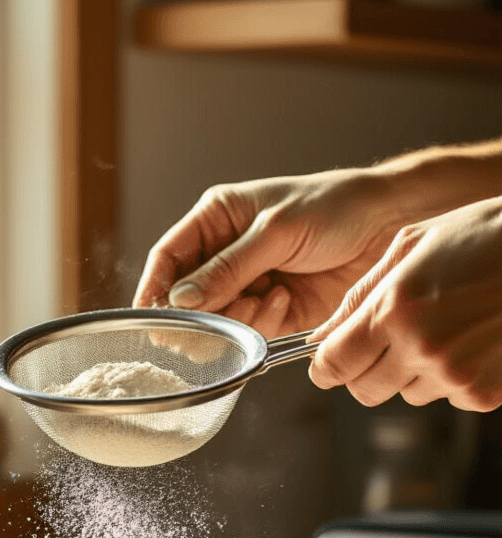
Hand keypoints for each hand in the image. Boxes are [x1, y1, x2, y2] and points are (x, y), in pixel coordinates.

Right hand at [133, 169, 401, 337]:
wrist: (387, 225)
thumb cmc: (333, 207)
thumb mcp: (275, 230)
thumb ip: (228, 268)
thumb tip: (182, 300)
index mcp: (217, 219)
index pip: (168, 258)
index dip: (154, 289)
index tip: (151, 319)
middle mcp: (226, 254)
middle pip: (187, 298)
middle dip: (201, 313)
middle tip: (220, 316)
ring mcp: (250, 283)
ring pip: (217, 320)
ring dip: (236, 320)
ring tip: (267, 300)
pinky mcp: (276, 310)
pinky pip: (250, 330)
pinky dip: (262, 324)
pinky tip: (286, 301)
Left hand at [309, 196, 501, 411]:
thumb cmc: (484, 236)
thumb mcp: (412, 244)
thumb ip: (361, 293)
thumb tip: (323, 333)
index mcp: (395, 310)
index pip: (334, 364)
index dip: (325, 366)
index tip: (329, 362)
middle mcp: (422, 349)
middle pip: (365, 392)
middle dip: (365, 372)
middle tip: (384, 344)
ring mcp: (456, 376)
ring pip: (408, 394)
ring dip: (413, 371)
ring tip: (443, 328)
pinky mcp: (486, 394)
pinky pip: (449, 398)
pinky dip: (453, 377)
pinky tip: (471, 340)